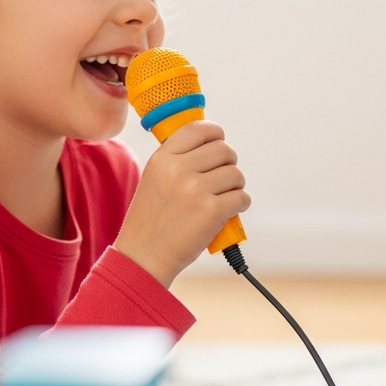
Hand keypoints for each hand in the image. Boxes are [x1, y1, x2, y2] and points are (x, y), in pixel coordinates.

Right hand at [114, 121, 249, 286]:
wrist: (144, 257)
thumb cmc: (152, 220)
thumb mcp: (154, 178)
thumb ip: (177, 159)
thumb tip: (212, 143)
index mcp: (163, 158)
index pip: (200, 128)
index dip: (216, 135)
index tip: (218, 144)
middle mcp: (178, 169)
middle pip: (224, 150)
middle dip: (228, 164)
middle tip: (221, 180)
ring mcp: (195, 189)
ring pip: (236, 174)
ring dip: (235, 187)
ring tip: (222, 198)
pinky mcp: (211, 211)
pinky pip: (242, 197)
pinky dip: (240, 205)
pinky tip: (228, 212)